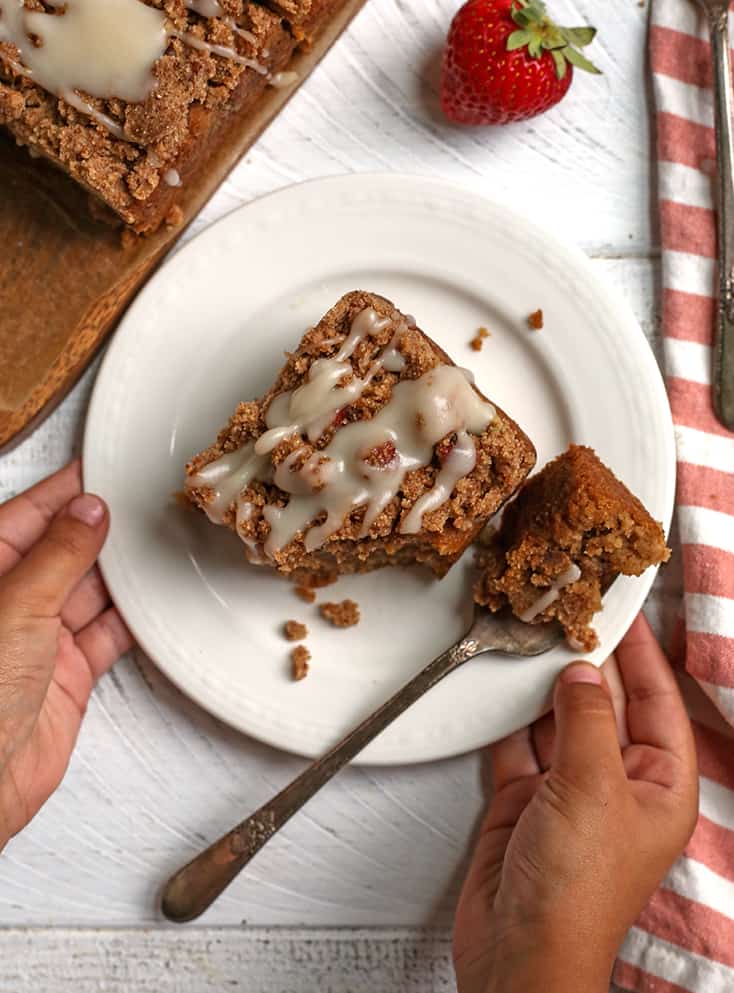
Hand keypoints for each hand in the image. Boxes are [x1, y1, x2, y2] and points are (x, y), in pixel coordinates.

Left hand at [0, 461, 132, 846]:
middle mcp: (12, 600)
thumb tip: (89, 511)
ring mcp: (40, 638)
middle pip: (65, 550)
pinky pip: (109, 633)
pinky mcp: (69, 673)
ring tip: (159, 542)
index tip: (103, 465)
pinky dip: (135, 618)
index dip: (68, 491)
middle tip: (146, 501)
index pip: (30, 516)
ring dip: (124, 572)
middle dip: (103, 528)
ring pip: (92, 589)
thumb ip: (59, 557)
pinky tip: (156, 600)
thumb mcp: (16, 608)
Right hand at [453, 614, 698, 992]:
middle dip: (588, 663)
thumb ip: (587, 717)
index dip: (642, 654)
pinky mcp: (525, 801)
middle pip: (607, 705)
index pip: (658, 702)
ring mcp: (569, 792)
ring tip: (533, 637)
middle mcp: (617, 785)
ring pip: (560, 721)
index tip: (623, 611)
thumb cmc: (578, 890)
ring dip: (545, 686)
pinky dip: (510, 718)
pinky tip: (503, 687)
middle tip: (568, 614)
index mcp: (660, 786)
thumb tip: (581, 671)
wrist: (518, 949)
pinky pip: (519, 745)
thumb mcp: (594, 785)